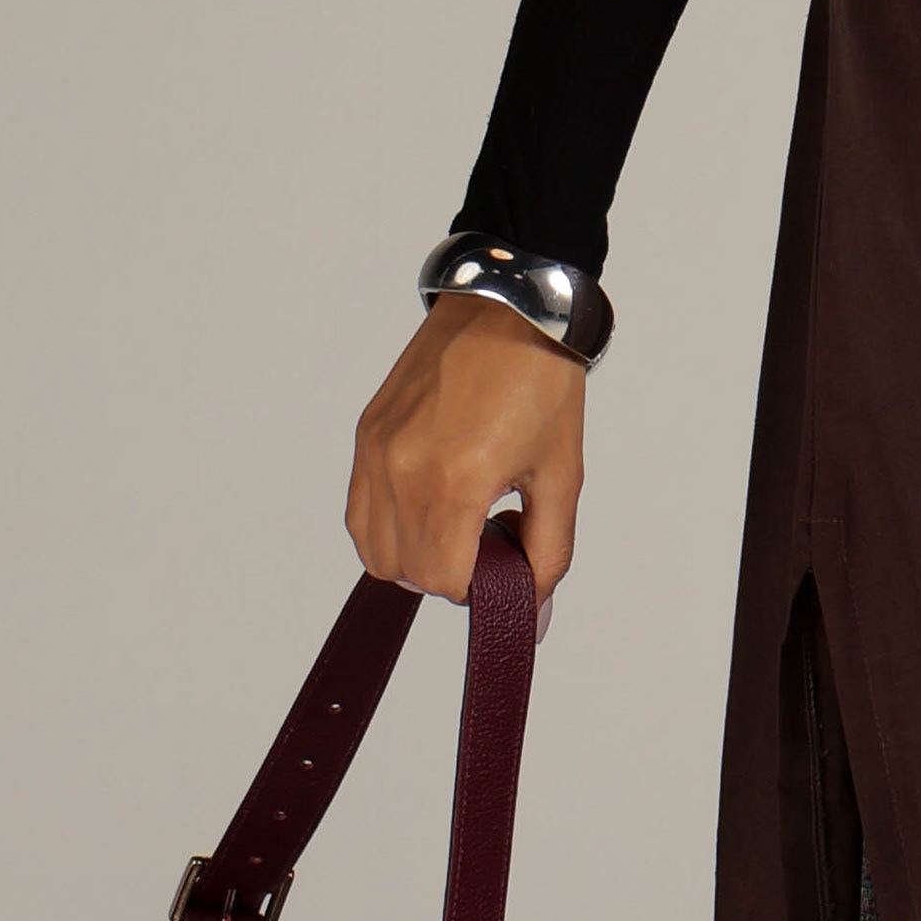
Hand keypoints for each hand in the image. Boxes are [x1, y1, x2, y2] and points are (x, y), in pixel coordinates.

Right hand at [347, 295, 585, 604]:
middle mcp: (403, 468)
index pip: (441, 580)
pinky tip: (428, 503)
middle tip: (485, 538)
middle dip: (448, 572)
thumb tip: (534, 611)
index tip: (501, 561)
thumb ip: (549, 553)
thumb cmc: (540, 381)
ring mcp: (377, 451)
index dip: (476, 587)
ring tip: (456, 521)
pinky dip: (386, 526)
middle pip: (405, 571)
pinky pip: (358, 511)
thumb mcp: (562, 475)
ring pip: (373, 549)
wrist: (509, 309)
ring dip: (412, 554)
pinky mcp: (366, 434)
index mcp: (455, 480)